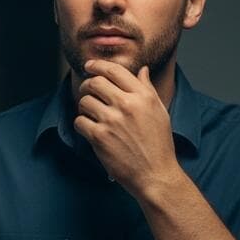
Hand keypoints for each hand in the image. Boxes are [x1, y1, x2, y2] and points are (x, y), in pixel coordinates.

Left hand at [73, 60, 180, 196]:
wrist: (155, 174)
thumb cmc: (159, 144)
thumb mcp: (159, 112)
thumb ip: (147, 89)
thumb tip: (142, 70)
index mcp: (143, 96)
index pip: (114, 71)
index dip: (98, 65)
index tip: (89, 66)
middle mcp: (127, 105)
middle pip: (95, 82)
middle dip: (87, 85)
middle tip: (87, 91)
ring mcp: (112, 121)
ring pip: (84, 101)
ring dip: (84, 107)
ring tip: (92, 115)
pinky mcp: (99, 137)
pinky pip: (79, 121)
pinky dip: (82, 124)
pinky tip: (90, 129)